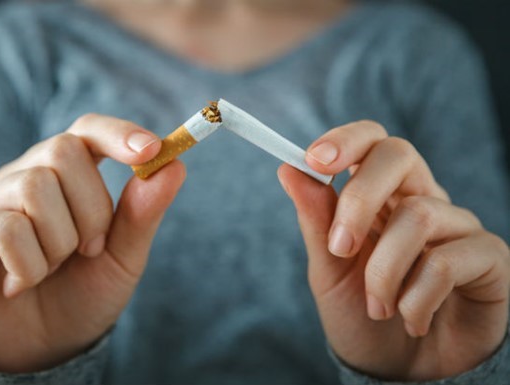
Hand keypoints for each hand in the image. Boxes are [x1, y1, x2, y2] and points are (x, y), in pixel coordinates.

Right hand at [0, 114, 185, 372]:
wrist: (42, 348)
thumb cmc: (84, 295)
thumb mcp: (123, 257)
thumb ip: (144, 212)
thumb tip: (175, 164)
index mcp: (68, 177)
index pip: (87, 130)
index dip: (118, 133)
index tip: (152, 149)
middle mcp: (26, 178)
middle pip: (63, 152)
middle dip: (92, 211)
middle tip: (89, 251)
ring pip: (35, 187)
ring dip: (60, 243)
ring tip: (53, 270)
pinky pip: (5, 227)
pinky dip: (29, 265)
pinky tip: (20, 284)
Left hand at [277, 121, 509, 380]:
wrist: (398, 372)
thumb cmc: (362, 316)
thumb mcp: (329, 270)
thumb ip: (316, 221)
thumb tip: (288, 169)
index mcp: (381, 197)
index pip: (372, 141)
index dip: (345, 140)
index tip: (314, 160)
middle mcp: (422, 201)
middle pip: (398, 155)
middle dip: (358, 200)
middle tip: (340, 250)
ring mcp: (458, 227)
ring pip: (417, 215)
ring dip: (383, 271)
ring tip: (378, 307)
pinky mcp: (488, 259)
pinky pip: (447, 261)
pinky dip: (415, 298)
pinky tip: (411, 319)